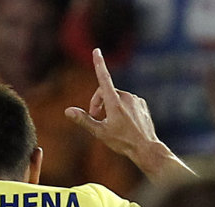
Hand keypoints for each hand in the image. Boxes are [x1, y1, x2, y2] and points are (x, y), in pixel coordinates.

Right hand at [66, 48, 165, 165]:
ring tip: (110, 123)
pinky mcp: (142, 104)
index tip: (97, 51)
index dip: (99, 64)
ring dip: (110, 106)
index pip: (104, 78)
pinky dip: (122, 108)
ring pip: (117, 98)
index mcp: (115, 102)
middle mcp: (126, 97)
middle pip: (106, 92)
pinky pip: (128, 102)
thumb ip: (84, 119)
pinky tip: (123, 122)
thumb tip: (68, 111)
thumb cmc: (123, 142)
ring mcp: (136, 100)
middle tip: (95, 117)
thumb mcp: (100, 132)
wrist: (146, 149)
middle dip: (98, 103)